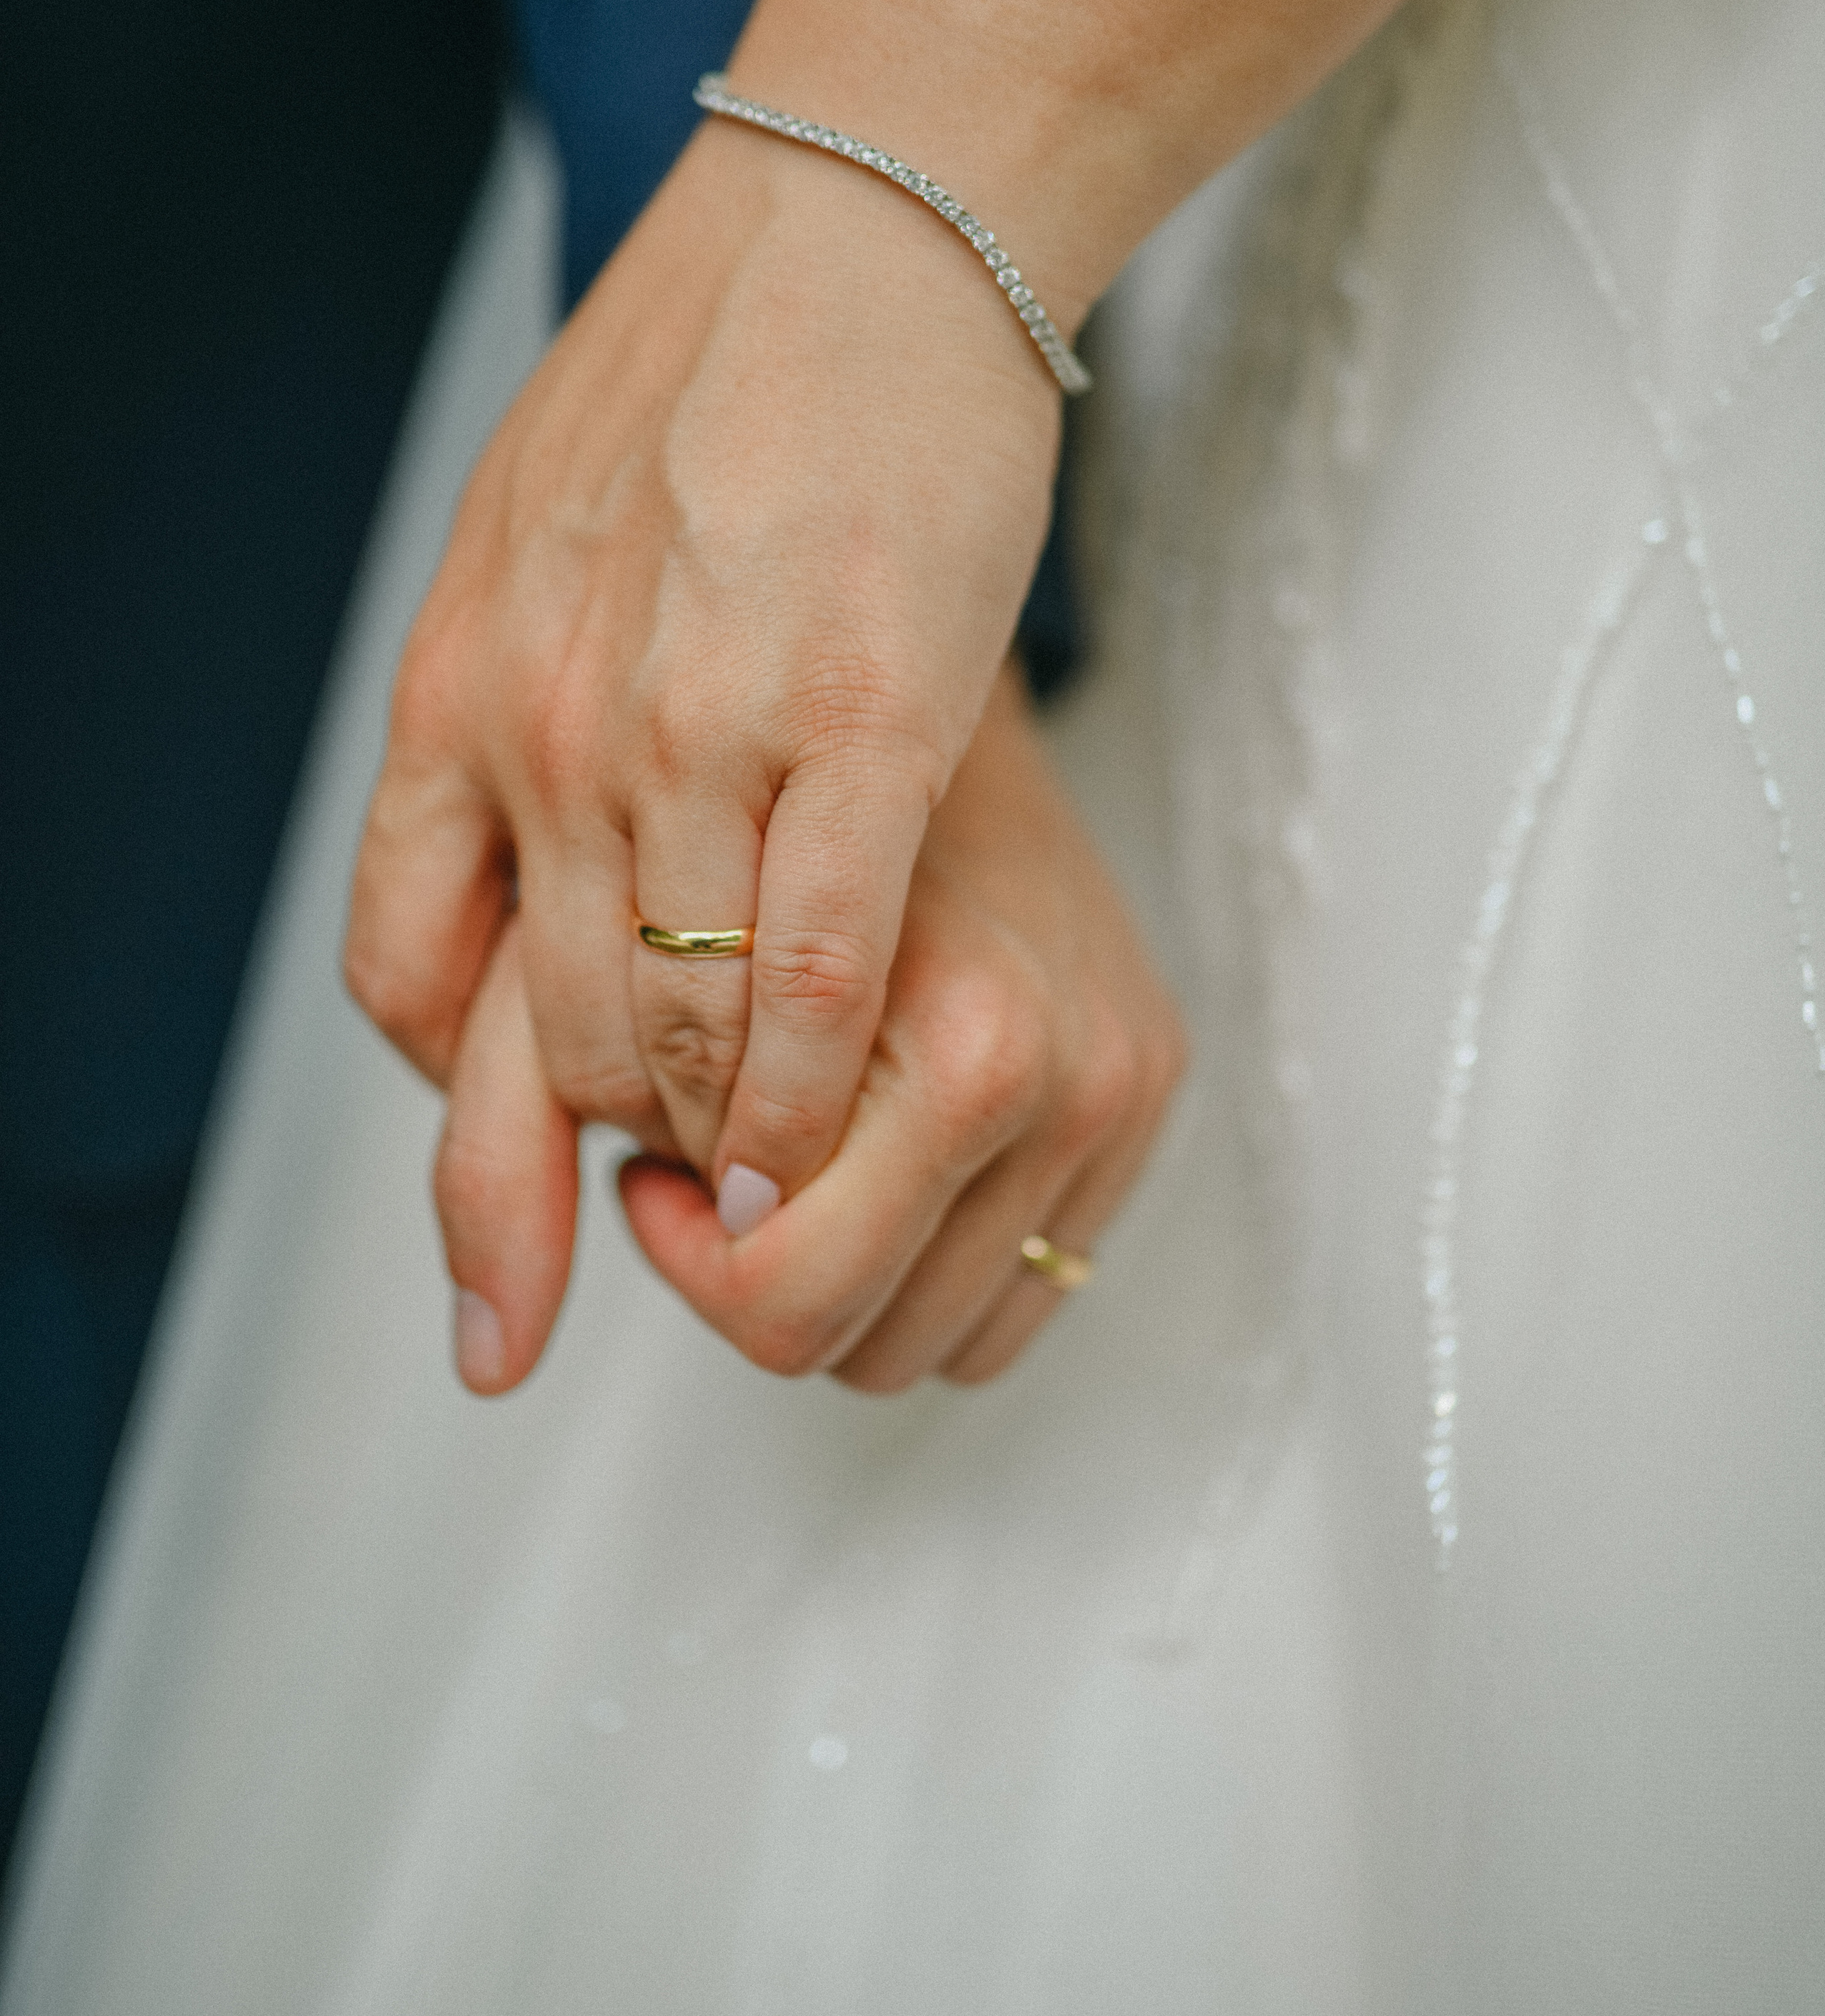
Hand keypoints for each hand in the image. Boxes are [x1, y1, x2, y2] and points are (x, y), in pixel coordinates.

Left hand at [346, 119, 1068, 1216]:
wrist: (858, 222)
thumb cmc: (713, 374)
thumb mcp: (528, 533)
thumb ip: (510, 694)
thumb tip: (524, 826)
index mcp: (460, 686)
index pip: (408, 971)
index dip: (472, 1091)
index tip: (553, 1129)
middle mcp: (549, 728)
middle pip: (550, 1035)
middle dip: (623, 1143)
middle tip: (698, 1177)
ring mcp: (695, 732)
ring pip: (677, 1030)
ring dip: (722, 1137)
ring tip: (780, 1169)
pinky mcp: (858, 722)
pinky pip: (814, 978)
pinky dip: (811, 1090)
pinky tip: (831, 1136)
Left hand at [430, 665, 1184, 1394]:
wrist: (909, 655)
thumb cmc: (729, 798)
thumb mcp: (594, 959)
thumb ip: (518, 1143)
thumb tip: (484, 1360)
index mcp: (962, 1045)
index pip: (779, 1294)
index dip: (680, 1239)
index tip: (654, 1144)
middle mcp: (1065, 1077)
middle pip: (856, 1340)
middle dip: (747, 1267)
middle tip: (699, 1158)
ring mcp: (1121, 1094)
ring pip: (932, 1350)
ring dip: (829, 1275)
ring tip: (777, 1142)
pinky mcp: (1149, 1096)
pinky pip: (1014, 1305)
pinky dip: (916, 1269)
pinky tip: (856, 1146)